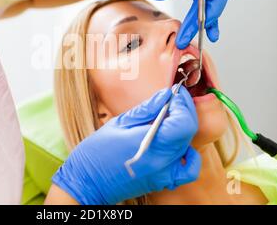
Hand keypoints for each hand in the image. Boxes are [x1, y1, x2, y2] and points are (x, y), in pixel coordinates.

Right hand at [52, 86, 200, 204]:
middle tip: (173, 99)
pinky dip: (189, 156)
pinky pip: (188, 170)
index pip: (183, 121)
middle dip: (184, 110)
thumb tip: (165, 95)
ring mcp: (164, 173)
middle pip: (188, 131)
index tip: (175, 93)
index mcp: (149, 143)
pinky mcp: (162, 181)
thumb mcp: (119, 123)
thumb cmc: (96, 152)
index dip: (182, 104)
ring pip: (188, 145)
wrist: (87, 182)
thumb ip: (146, 110)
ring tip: (171, 117)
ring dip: (184, 128)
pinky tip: (178, 146)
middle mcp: (161, 161)